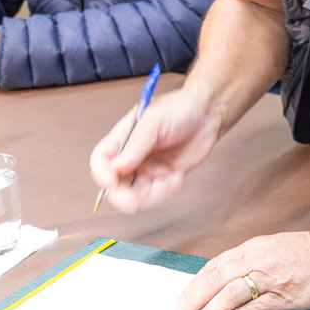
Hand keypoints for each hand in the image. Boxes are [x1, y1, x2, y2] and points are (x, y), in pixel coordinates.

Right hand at [89, 85, 220, 211]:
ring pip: (136, 194)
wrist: (208, 114)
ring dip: (148, 196)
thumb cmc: (180, 108)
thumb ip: (136, 144)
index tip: (110, 183)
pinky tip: (177, 177)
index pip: (102, 160)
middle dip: (122, 195)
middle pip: (115, 183)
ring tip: (166, 183)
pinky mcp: (165, 177)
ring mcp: (148, 168)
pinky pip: (158, 194)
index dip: (102, 174)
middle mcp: (132, 156)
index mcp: (123, 138)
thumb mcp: (154, 120)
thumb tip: (116, 167)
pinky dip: (166, 192)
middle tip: (132, 201)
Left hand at [173, 227, 309, 309]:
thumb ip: (249, 262)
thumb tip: (223, 283)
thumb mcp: (273, 248)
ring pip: (231, 295)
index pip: (215, 267)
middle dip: (194, 300)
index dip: (194, 286)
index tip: (181, 302)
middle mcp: (258, 260)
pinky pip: (254, 309)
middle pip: (217, 280)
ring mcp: (272, 278)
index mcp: (253, 248)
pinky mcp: (287, 295)